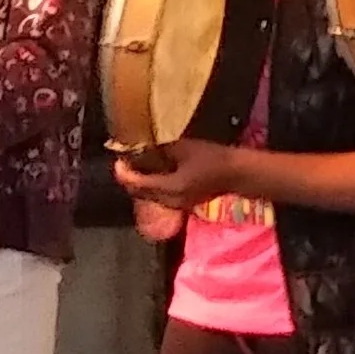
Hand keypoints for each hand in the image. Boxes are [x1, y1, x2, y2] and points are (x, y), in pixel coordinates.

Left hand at [116, 138, 235, 219]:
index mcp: (169, 188)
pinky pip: (159, 196)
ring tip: (135, 165)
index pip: (137, 185)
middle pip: (140, 193)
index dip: (123, 173)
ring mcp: (177, 205)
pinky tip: (153, 172)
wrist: (236, 173)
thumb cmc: (212, 158)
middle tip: (123, 161)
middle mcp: (170, 201)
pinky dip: (151, 186)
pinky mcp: (183, 202)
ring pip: (149, 196)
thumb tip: (140, 150)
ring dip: (140, 183)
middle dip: (128, 179)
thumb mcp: (183, 148)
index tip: (117, 160)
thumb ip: (159, 151)